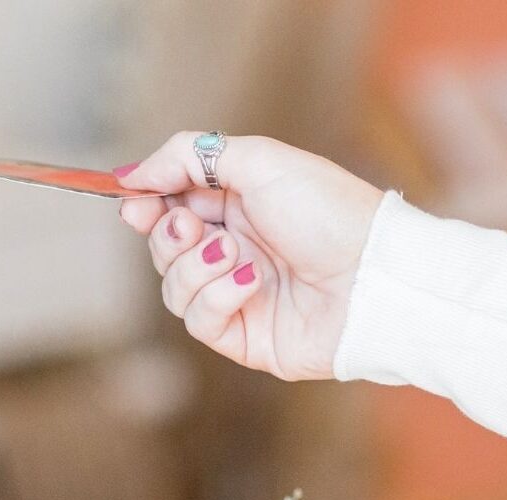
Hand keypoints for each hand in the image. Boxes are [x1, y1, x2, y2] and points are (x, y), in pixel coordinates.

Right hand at [115, 134, 382, 380]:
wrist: (373, 275)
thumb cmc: (329, 212)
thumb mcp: (260, 161)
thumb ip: (189, 157)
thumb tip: (133, 173)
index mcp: (238, 205)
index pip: (170, 205)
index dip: (145, 203)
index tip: (134, 200)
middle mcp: (233, 250)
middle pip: (163, 247)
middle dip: (168, 235)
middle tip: (192, 227)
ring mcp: (237, 295)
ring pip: (173, 287)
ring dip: (194, 267)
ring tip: (233, 254)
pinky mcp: (244, 336)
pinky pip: (199, 320)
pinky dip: (217, 296)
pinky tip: (251, 282)